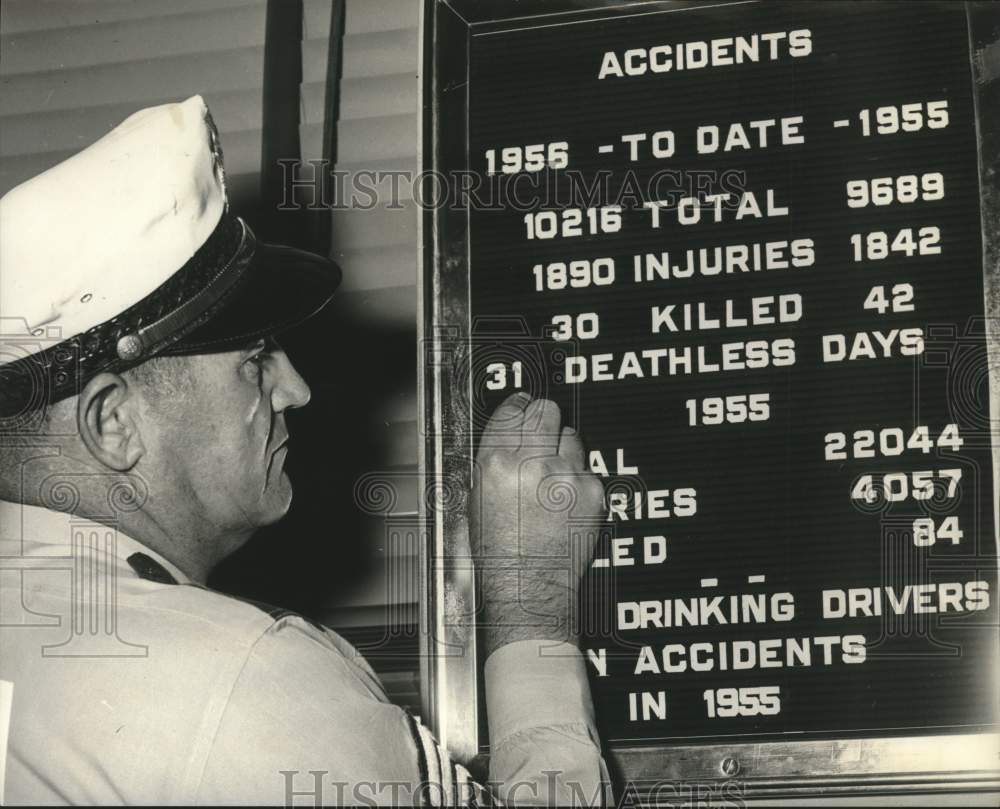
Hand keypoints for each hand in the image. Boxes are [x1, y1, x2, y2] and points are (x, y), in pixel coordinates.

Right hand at [470, 392, 604, 656]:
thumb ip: (493, 462)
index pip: (512, 410)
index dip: (519, 405)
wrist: (529, 587)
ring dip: (563, 449)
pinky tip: (565, 501)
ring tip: (552, 476)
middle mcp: (532, 464)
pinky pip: (587, 469)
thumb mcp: (476, 502)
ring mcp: (566, 476)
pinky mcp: (592, 491)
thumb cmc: (499, 553)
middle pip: (546, 411)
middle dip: (544, 417)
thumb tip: (507, 436)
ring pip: (572, 436)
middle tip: (542, 430)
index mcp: (497, 464)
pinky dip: (578, 479)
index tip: (523, 405)